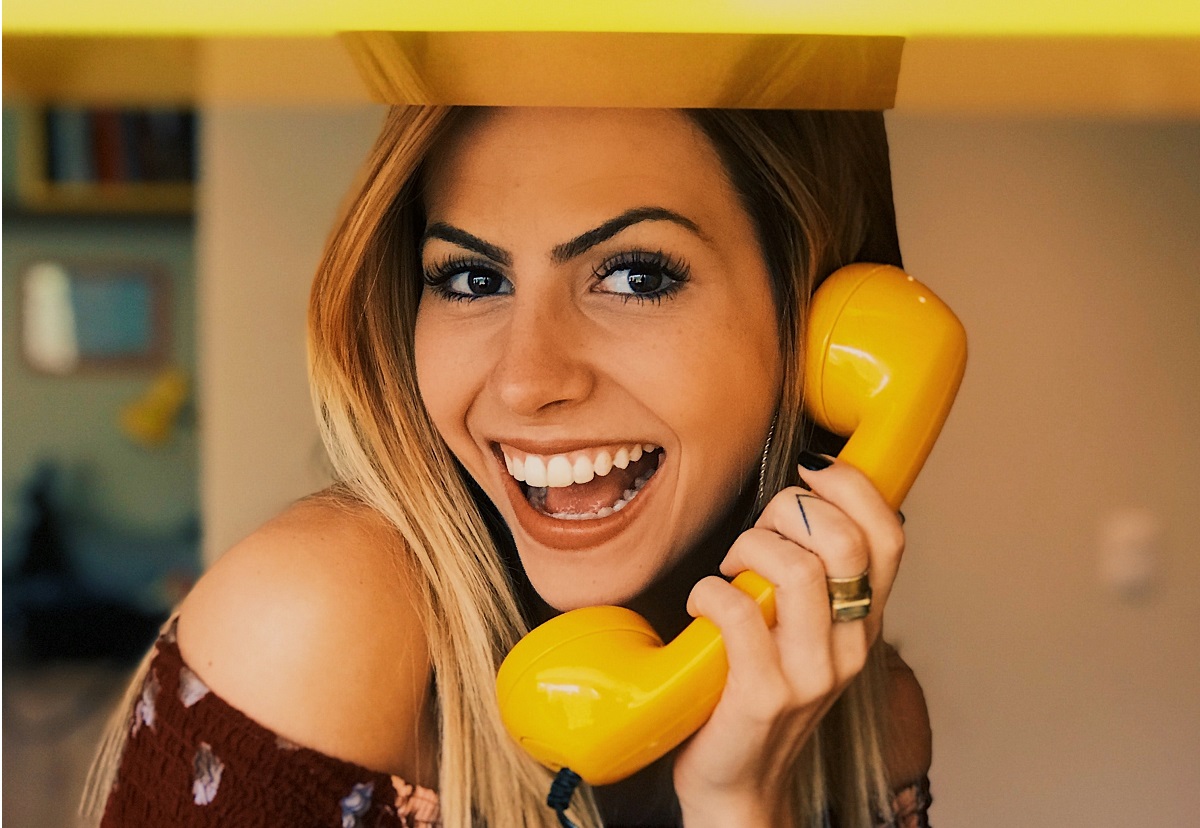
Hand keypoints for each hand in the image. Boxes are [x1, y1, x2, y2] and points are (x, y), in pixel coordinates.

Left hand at [673, 457, 905, 825]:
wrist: (741, 784)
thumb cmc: (762, 692)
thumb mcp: (805, 631)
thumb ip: (813, 576)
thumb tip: (800, 500)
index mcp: (863, 622)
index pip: (890, 536)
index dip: (854, 487)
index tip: (811, 472)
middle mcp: (850, 646)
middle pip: (843, 542)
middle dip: (789, 510)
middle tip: (757, 531)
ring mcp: (811, 674)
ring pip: (798, 570)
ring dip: (749, 548)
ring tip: (728, 569)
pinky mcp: (764, 695)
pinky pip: (741, 612)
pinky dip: (710, 592)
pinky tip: (703, 603)